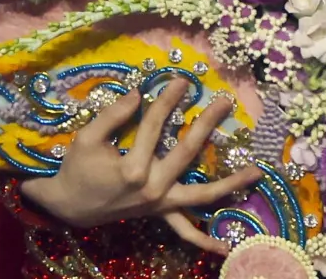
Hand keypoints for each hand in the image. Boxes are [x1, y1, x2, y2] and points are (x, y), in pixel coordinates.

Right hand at [19, 79, 264, 255]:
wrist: (69, 205)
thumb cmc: (77, 168)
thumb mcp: (88, 137)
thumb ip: (113, 115)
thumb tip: (138, 94)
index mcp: (134, 168)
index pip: (156, 125)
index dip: (168, 100)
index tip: (182, 80)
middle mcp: (153, 188)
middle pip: (187, 151)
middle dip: (207, 123)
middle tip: (225, 102)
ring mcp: (160, 204)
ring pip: (201, 195)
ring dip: (230, 184)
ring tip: (256, 171)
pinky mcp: (159, 214)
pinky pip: (185, 232)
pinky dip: (204, 240)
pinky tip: (225, 246)